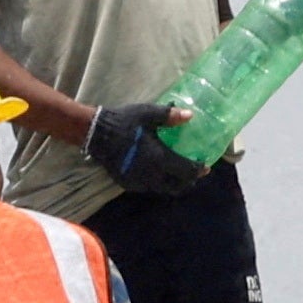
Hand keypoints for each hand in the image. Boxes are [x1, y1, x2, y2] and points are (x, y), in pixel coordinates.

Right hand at [84, 100, 206, 197]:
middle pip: (176, 186)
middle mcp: (151, 175)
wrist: (96, 133)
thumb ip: (170, 117)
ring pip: (162, 189)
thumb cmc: (124, 122)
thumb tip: (191, 116)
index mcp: (159, 159)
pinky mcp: (127, 183)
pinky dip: (158, 182)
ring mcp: (138, 182)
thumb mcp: (149, 114)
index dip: (198, 170)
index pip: (186, 171)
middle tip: (193, 171)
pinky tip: (158, 171)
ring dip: (172, 182)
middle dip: (188, 180)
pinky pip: (148, 187)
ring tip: (177, 171)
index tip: (206, 166)